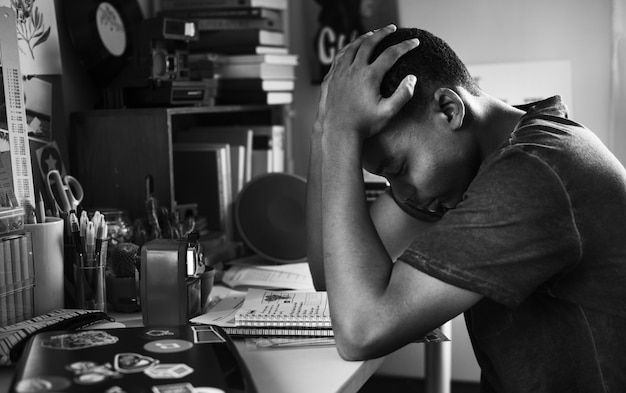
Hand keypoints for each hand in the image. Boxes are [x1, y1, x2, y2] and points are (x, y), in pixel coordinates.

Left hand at [315, 24, 418, 139]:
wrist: (338, 132)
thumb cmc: (364, 125)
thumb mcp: (388, 113)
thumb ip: (402, 95)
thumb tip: (412, 78)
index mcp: (369, 76)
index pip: (391, 54)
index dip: (405, 46)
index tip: (415, 42)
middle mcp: (353, 70)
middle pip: (370, 43)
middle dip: (383, 33)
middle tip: (392, 28)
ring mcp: (340, 72)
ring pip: (352, 47)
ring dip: (364, 38)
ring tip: (372, 34)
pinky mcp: (331, 78)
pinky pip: (339, 56)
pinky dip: (348, 48)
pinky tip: (351, 48)